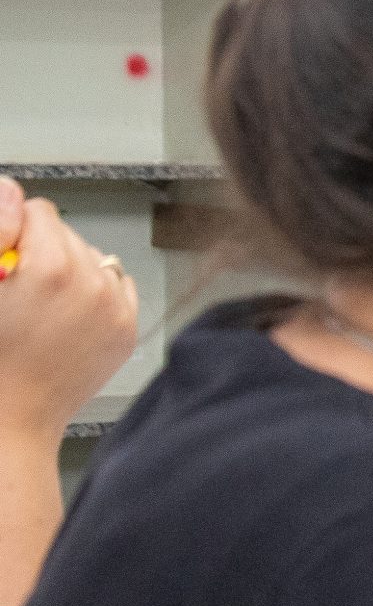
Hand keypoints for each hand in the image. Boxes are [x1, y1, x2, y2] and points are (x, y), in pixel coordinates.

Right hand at [0, 179, 137, 437]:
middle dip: (42, 249)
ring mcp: (115, 308)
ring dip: (70, 269)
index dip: (13, 231)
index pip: (38, 209)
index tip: (5, 258)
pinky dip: (96, 291)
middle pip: (67, 232)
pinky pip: (117, 284)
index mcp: (51, 269)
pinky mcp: (127, 328)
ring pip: (94, 256)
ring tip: (41, 304)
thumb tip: (9, 188)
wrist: (12, 416)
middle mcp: (92, 285)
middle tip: (19, 288)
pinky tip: (66, 315)